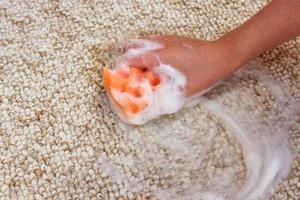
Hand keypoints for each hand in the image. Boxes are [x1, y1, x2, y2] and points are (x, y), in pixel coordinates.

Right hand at [119, 36, 235, 96]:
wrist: (222, 56)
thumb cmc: (205, 73)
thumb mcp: (186, 91)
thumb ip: (166, 100)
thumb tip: (151, 110)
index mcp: (161, 57)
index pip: (132, 59)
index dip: (122, 69)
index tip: (116, 78)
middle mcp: (160, 45)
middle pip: (131, 46)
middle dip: (125, 60)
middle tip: (128, 74)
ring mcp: (165, 39)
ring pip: (140, 41)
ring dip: (135, 54)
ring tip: (138, 69)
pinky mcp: (171, 39)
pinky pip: (151, 41)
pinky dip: (145, 51)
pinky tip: (153, 63)